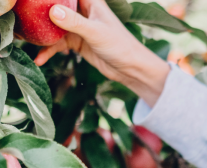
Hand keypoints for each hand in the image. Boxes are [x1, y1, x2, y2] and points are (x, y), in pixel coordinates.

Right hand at [34, 0, 169, 106]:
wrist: (131, 69)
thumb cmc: (120, 46)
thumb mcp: (96, 32)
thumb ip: (74, 22)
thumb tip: (52, 10)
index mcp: (91, 2)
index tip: (36, 0)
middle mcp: (83, 12)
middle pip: (56, 7)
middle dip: (40, 13)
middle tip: (22, 19)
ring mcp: (79, 27)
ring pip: (54, 27)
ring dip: (41, 35)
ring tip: (24, 42)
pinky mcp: (77, 42)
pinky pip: (57, 44)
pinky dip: (49, 51)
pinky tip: (39, 59)